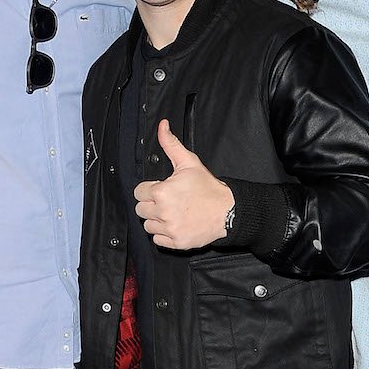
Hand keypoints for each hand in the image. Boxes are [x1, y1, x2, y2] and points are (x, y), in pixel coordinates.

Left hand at [134, 120, 234, 249]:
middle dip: (152, 204)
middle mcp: (163, 211)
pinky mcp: (176, 242)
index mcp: (162, 192)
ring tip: (174, 213)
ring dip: (157, 220)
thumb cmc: (209, 188)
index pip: (139, 192)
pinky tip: (177, 224)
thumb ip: (171, 144)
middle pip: (140, 210)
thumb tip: (162, 126)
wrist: (228, 211)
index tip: (163, 189)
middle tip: (169, 201)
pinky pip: (157, 240)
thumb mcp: (189, 162)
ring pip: (148, 226)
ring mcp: (169, 229)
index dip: (151, 189)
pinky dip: (165, 234)